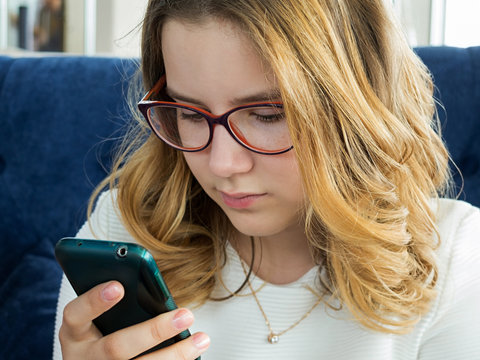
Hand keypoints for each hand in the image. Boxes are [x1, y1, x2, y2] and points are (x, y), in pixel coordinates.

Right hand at [59, 281, 209, 358]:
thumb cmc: (100, 332)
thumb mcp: (96, 319)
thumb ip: (113, 301)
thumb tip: (145, 278)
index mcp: (74, 333)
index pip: (76, 314)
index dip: (95, 300)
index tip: (118, 286)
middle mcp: (83, 357)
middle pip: (116, 347)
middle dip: (154, 331)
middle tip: (187, 314)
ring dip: (175, 354)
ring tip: (202, 339)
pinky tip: (194, 354)